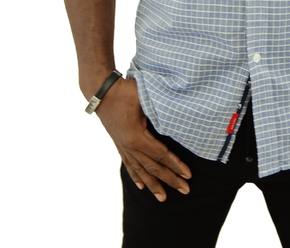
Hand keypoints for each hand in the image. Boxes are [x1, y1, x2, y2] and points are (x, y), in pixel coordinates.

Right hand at [95, 77, 191, 201]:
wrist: (101, 90)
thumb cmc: (126, 90)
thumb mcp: (145, 98)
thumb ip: (159, 110)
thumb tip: (179, 115)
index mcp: (137, 137)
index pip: (161, 155)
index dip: (176, 165)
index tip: (188, 175)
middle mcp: (129, 145)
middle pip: (152, 167)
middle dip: (170, 179)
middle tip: (185, 190)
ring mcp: (122, 146)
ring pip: (140, 170)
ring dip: (152, 184)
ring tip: (163, 198)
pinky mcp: (119, 143)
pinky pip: (129, 163)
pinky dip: (135, 175)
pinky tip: (140, 186)